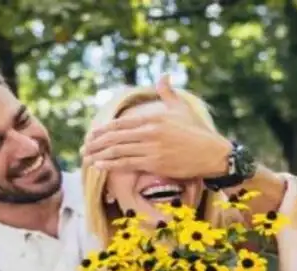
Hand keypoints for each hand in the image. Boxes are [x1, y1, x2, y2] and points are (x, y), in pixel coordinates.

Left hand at [80, 75, 231, 178]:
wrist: (212, 153)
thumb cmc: (197, 132)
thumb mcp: (182, 108)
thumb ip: (168, 93)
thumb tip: (164, 77)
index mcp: (153, 118)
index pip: (121, 124)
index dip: (103, 130)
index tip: (91, 135)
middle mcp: (150, 132)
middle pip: (115, 138)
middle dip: (96, 143)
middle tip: (84, 149)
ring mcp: (151, 149)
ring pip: (118, 151)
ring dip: (99, 155)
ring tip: (87, 159)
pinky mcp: (155, 163)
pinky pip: (127, 164)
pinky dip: (111, 165)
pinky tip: (100, 166)